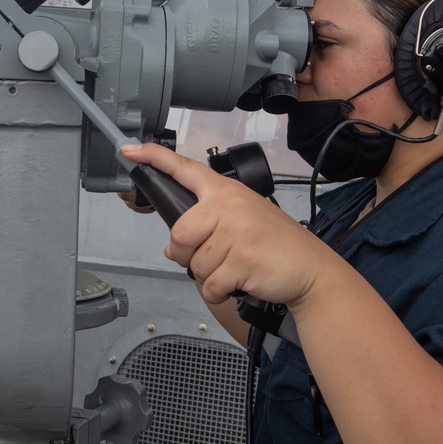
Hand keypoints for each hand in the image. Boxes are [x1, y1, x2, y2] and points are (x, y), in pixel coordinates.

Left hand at [121, 142, 337, 309]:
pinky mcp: (242, 260)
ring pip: (194, 264)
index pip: (185, 168)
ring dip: (209, 276)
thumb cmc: (276, 246)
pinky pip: (209, 285)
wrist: (312, 271)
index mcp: (226, 191)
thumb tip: (171, 247)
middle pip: (179, 233)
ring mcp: (237, 231)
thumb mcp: (243, 223)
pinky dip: (217, 293)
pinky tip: (238, 284)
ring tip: (236, 269)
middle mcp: (229, 205)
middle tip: (212, 260)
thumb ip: (208, 226)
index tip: (130, 150)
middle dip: (186, 255)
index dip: (155, 158)